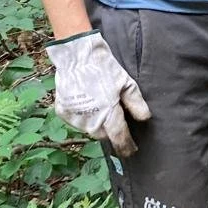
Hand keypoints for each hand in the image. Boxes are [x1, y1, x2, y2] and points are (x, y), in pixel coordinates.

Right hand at [46, 32, 151, 156]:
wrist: (77, 55)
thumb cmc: (105, 68)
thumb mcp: (126, 83)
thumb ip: (136, 103)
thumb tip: (144, 119)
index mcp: (108, 114)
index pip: (119, 138)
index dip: (126, 147)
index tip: (131, 151)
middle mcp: (90, 120)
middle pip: (102, 134)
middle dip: (109, 130)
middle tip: (113, 116)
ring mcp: (74, 116)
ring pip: (88, 128)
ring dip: (95, 122)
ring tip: (98, 105)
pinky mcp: (62, 111)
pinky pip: (75, 120)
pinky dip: (81, 115)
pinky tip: (85, 102)